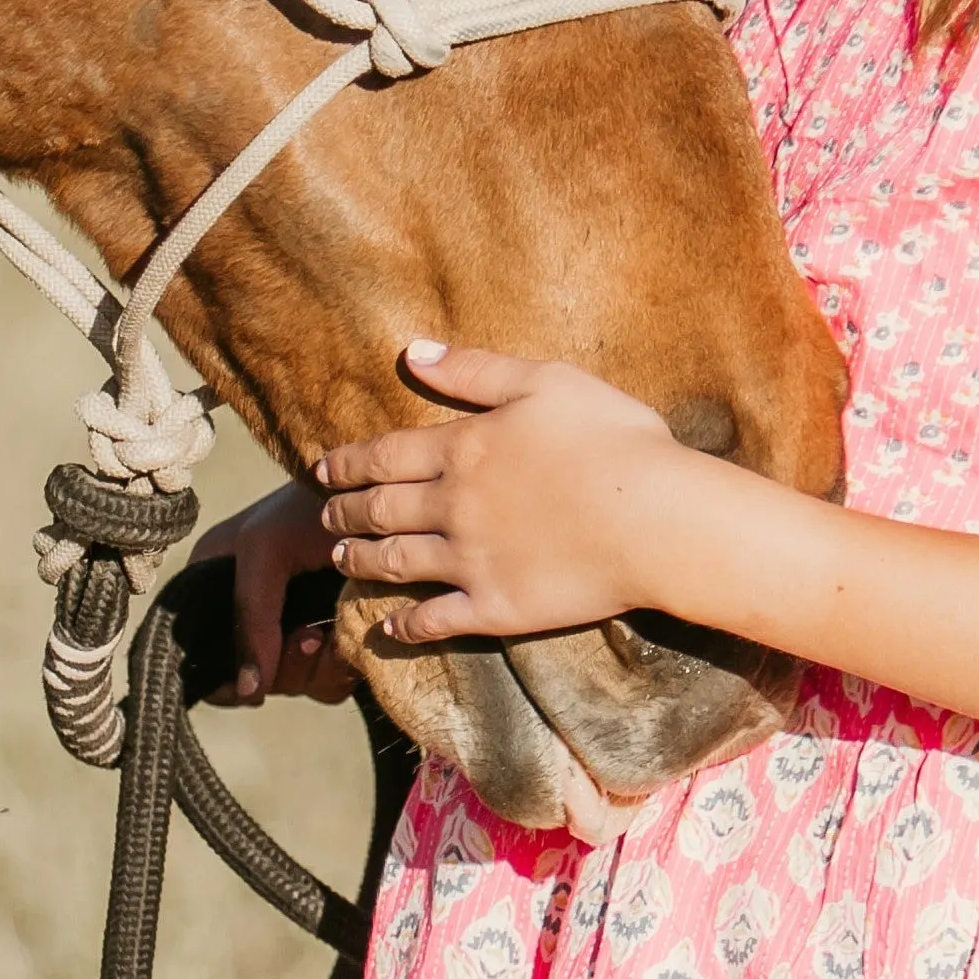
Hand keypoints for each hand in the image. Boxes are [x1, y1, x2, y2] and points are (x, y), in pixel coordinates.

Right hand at [208, 476, 357, 706]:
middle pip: (251, 678)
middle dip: (283, 667)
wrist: (380, 496)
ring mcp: (291, 626)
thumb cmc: (311, 506)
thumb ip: (251, 618)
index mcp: (217, 583)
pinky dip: (338, 669)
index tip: (259, 664)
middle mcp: (250, 610)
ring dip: (312, 669)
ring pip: (292, 684)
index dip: (227, 674)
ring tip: (327, 635)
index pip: (201, 655)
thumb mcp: (265, 552)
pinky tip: (347, 639)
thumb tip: (250, 694)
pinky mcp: (331, 638)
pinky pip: (327, 682)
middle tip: (309, 636)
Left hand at [314, 341, 700, 642]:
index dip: (347, 463)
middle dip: (344, 513)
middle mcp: (453, 506)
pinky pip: (435, 621)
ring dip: (361, 561)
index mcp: (463, 448)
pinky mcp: (496, 608)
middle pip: (380, 510)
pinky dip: (404, 626)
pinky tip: (387, 628)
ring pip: (395, 563)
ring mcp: (470, 562)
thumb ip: (475, 369)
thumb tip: (413, 351)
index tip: (322, 470)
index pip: (384, 455)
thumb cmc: (613, 440)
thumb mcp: (547, 381)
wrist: (656, 519)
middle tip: (324, 518)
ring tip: (341, 561)